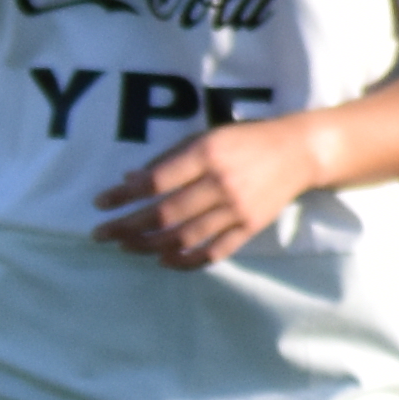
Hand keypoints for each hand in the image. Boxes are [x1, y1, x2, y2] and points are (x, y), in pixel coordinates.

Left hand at [93, 114, 309, 268]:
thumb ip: (169, 158)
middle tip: (101, 234)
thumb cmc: (244, 141)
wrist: (299, 152)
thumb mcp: (206, 138)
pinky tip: (164, 261)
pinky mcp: (250, 228)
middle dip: (127, 227)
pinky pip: (214, 251)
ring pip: (186, 237)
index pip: (156, 181)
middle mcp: (220, 184)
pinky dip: (187, 260)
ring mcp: (237, 210)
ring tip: (126, 247)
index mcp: (206, 155)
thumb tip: (129, 179)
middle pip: (165, 214)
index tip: (100, 204)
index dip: (124, 195)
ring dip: (150, 246)